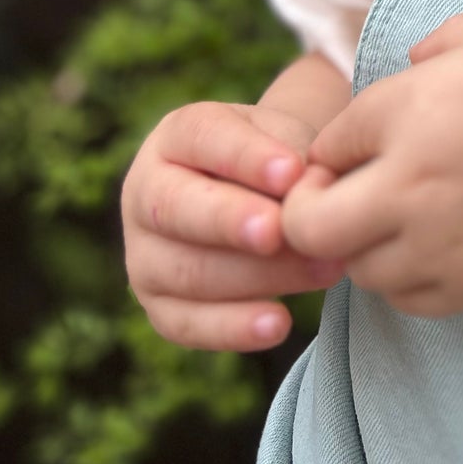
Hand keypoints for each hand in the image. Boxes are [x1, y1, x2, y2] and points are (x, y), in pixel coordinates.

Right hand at [122, 100, 347, 350]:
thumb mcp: (286, 138)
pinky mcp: (157, 306)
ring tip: (320, 270)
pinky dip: (232, 329)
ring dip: (255, 276)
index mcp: (176, 134)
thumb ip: (293, 158)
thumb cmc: (278, 158)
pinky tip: (279, 324)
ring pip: (187, 271)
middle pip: (177, 208)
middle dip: (230, 221)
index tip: (291, 172)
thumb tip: (306, 193)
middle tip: (279, 231)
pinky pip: (186, 324)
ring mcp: (143, 253)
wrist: (267, 192)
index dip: (245, 157)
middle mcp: (145, 191)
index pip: (201, 137)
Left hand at [280, 12, 462, 317]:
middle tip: (347, 193)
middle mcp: (410, 185)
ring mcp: (440, 245)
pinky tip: (436, 245)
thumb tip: (410, 64)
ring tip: (402, 218)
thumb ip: (437, 44)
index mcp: (410, 110)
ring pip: (356, 269)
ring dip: (362, 245)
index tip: (358, 145)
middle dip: (311, 209)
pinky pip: (406, 299)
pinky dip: (405, 276)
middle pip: (309, 225)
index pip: (326, 143)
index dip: (336, 144)